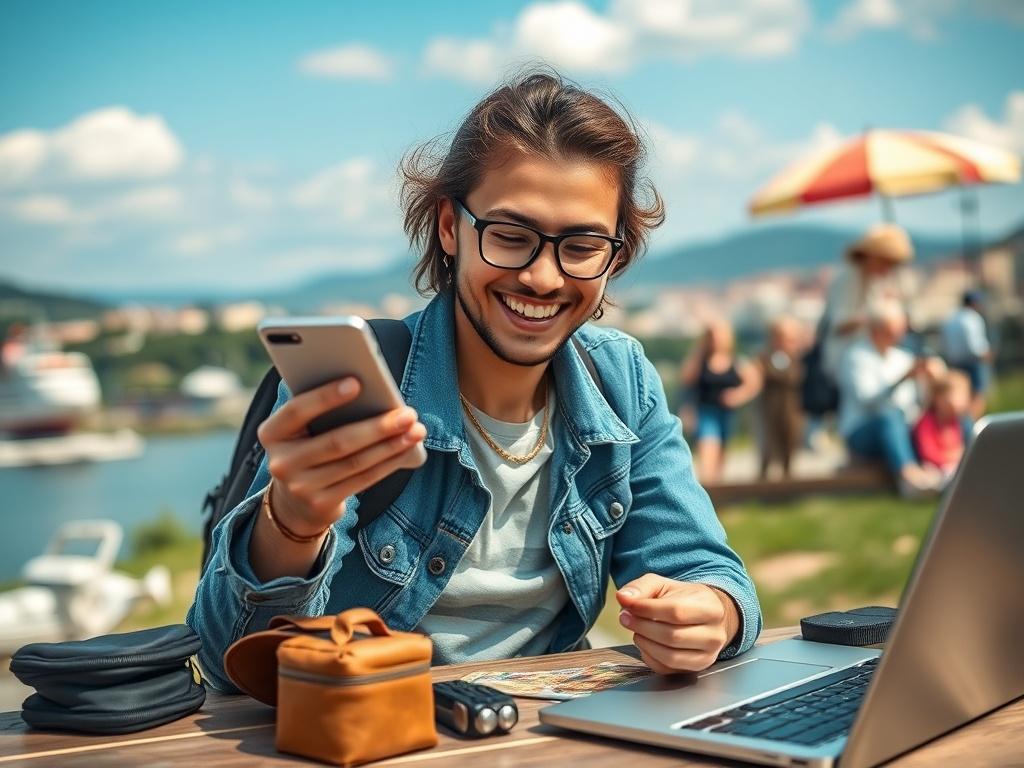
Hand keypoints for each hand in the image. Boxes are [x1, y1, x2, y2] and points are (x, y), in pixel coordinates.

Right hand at [256, 377, 426, 537]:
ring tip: (416, 430)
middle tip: (408, 413)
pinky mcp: (321, 505)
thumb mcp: (303, 430)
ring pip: (355, 462)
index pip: (297, 411)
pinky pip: (363, 479)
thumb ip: (322, 411)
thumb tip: (372, 392)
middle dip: (377, 426)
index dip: (325, 397)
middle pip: (337, 441)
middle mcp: (281, 462)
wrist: (294, 502)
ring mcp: (300, 487)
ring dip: (391, 445)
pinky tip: (406, 450)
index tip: (357, 382)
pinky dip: (388, 463)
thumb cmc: (308, 447)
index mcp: (271, 433)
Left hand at [616, 574, 739, 674]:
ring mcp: (707, 656)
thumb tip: (624, 597)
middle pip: (672, 636)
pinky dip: (649, 657)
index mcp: (711, 609)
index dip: (647, 609)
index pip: (675, 612)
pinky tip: (646, 642)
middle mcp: (714, 636)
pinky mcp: (695, 669)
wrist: (705, 616)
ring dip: (644, 643)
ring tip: (636, 630)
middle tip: (626, 617)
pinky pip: (666, 669)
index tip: (629, 605)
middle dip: (642, 627)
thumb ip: (642, 587)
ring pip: (669, 656)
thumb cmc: (684, 599)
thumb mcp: (664, 585)